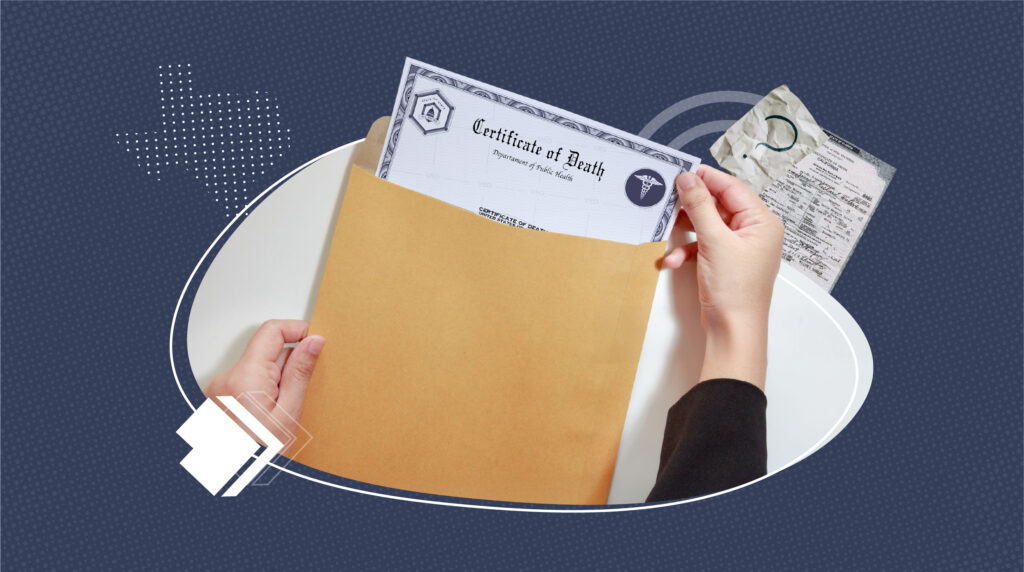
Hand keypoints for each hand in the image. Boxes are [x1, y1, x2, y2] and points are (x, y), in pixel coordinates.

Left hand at [204, 320, 324, 450]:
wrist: (230, 480)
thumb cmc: (256, 456)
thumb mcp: (289, 415)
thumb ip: (301, 373)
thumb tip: (314, 342)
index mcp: (246, 376)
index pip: (273, 330)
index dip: (298, 329)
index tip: (316, 341)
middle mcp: (227, 378)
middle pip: (267, 351)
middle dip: (289, 364)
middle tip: (299, 392)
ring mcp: (219, 389)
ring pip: (257, 369)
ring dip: (276, 382)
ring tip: (281, 413)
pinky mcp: (218, 400)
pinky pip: (246, 383)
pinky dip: (263, 393)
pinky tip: (268, 418)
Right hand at [663, 166, 783, 390]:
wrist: (734, 331)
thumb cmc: (736, 292)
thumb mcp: (714, 241)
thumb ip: (700, 207)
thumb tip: (688, 179)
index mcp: (762, 222)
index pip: (732, 189)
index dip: (706, 179)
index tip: (683, 171)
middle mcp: (754, 232)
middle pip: (719, 205)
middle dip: (692, 206)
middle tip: (669, 198)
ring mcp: (739, 248)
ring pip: (708, 225)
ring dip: (686, 230)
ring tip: (668, 228)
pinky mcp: (725, 262)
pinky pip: (704, 245)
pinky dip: (688, 250)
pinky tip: (675, 260)